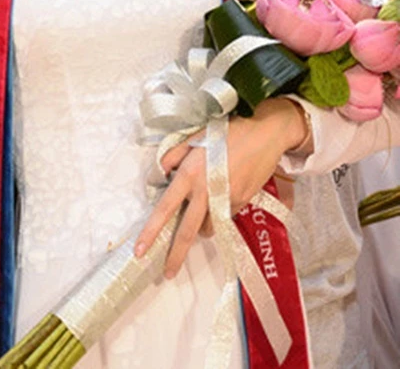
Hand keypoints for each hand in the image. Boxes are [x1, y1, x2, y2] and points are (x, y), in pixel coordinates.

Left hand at [135, 98, 308, 276]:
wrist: (265, 136)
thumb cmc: (227, 133)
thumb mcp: (195, 137)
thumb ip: (174, 155)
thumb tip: (162, 172)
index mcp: (189, 174)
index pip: (165, 208)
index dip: (151, 231)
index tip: (140, 251)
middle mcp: (204, 191)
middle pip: (187, 231)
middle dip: (175, 255)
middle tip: (167, 273)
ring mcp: (225, 200)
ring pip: (208, 227)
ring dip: (201, 227)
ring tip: (203, 209)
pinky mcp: (241, 203)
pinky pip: (224, 216)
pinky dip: (219, 212)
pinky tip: (223, 193)